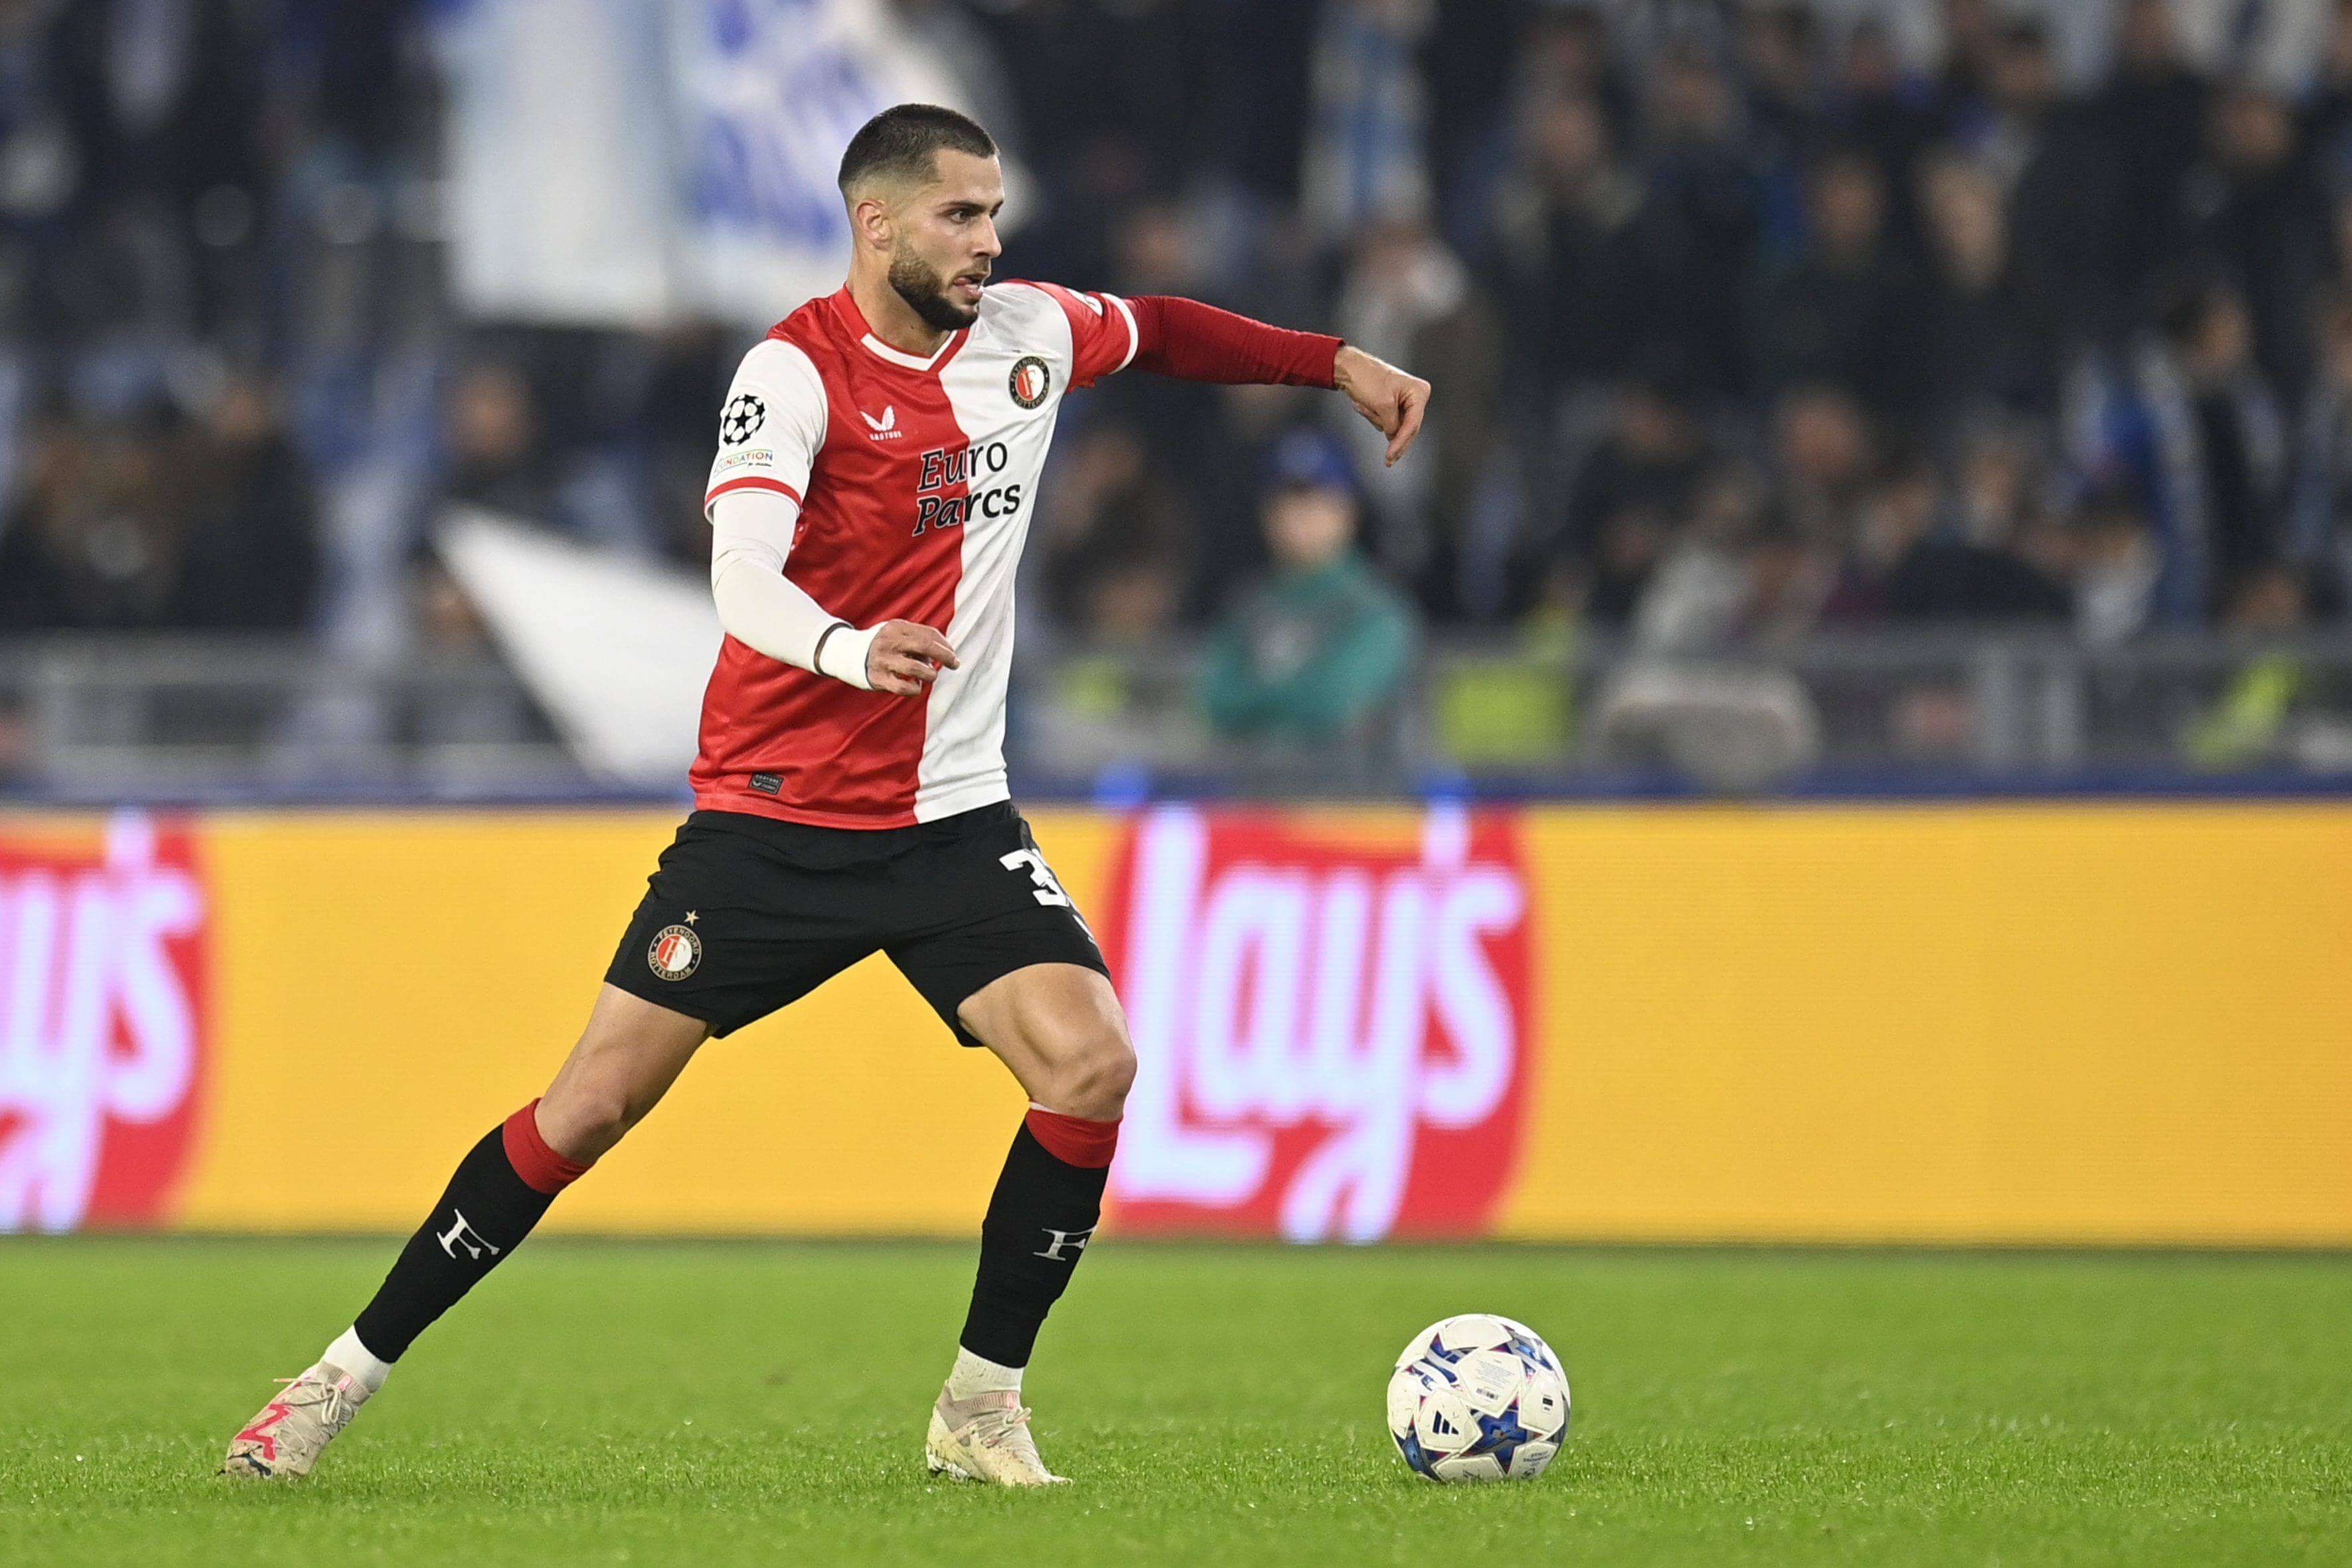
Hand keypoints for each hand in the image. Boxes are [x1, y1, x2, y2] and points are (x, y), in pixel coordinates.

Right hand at [864, 620, 959, 696]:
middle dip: (945, 656)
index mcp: (896, 627)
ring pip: (917, 669)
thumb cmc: (885, 644)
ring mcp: (883, 660)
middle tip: (955, 664)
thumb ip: (920, 638)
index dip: (945, 646)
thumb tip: (947, 652)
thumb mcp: (898, 633)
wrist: (849, 654)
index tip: (953, 656)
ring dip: (930, 674)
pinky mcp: (878, 678)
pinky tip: (915, 685)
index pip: (928, 634)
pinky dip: (915, 689)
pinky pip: (904, 688)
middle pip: (925, 646)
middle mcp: (889, 642)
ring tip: (929, 675)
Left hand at [1334, 345, 1431, 466]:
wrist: (1349, 367)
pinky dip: (1373, 416)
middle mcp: (1416, 396)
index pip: (1413, 424)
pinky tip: (1361, 404)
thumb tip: (1394, 436)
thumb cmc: (1367, 380)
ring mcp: (1405, 401)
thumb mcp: (1382, 405)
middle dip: (1392, 436)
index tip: (1390, 457)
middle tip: (1387, 461)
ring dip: (1376, 419)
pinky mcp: (1393, 404)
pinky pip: (1386, 420)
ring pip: (1394, 425)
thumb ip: (1392, 425)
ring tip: (1363, 404)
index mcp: (1418, 392)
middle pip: (1408, 428)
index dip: (1401, 443)